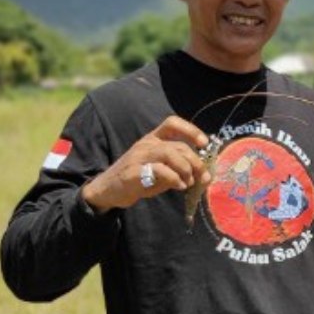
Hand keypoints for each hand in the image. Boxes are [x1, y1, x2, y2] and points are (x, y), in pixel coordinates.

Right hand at [81, 116, 209, 213]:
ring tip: (189, 182)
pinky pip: (160, 170)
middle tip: (203, 177)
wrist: (108, 190)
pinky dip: (175, 178)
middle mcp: (146, 144)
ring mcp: (139, 156)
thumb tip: (205, 174)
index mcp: (153, 139)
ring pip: (170, 154)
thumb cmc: (140, 178)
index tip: (204, 143)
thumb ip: (179, 167)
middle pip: (178, 145)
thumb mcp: (162, 169)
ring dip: (186, 169)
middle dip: (196, 162)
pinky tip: (179, 186)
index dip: (190, 130)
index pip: (172, 123)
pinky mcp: (134, 172)